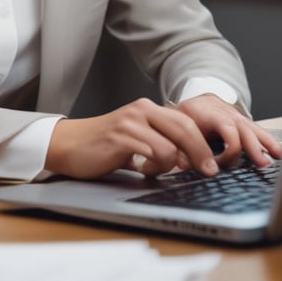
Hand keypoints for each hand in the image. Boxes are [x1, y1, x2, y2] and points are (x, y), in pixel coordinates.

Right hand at [44, 97, 222, 179]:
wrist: (68, 144)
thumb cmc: (102, 145)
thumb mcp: (136, 139)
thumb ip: (160, 143)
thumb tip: (189, 161)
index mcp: (147, 109)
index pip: (186, 121)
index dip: (204, 143)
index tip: (212, 164)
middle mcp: (141, 110)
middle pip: (185, 128)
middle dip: (201, 153)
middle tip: (207, 172)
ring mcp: (130, 122)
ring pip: (170, 146)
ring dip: (169, 165)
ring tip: (153, 169)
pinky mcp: (120, 137)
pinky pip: (152, 153)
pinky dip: (154, 167)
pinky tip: (142, 169)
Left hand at [173, 93, 281, 168]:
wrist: (197, 101)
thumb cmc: (187, 116)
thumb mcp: (179, 125)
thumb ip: (182, 144)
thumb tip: (183, 163)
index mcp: (210, 113)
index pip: (226, 127)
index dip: (229, 149)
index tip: (219, 165)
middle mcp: (227, 113)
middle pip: (244, 128)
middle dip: (254, 146)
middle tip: (262, 164)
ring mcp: (237, 117)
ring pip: (254, 128)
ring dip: (267, 143)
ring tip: (279, 156)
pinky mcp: (244, 123)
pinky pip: (258, 131)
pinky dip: (268, 141)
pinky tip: (278, 152)